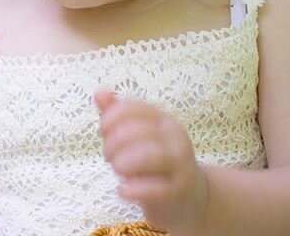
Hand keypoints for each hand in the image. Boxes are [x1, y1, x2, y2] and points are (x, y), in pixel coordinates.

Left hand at [95, 88, 207, 232]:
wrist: (191, 198)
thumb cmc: (156, 163)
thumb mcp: (139, 136)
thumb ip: (118, 114)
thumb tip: (99, 92)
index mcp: (163, 120)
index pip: (133, 108)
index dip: (110, 118)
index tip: (103, 132)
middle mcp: (174, 137)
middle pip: (136, 131)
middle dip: (113, 144)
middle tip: (109, 156)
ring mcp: (180, 164)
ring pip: (148, 156)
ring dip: (122, 163)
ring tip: (117, 169)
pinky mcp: (179, 191)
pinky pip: (155, 188)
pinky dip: (133, 189)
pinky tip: (122, 190)